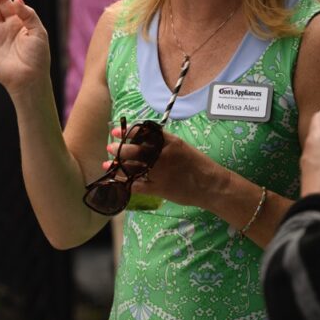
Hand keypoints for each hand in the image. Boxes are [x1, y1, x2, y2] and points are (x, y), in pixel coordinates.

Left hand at [106, 129, 223, 209]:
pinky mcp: (159, 188)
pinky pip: (137, 185)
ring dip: (119, 166)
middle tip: (111, 147)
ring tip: (109, 164)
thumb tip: (144, 139)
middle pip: (134, 150)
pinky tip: (119, 181)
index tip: (117, 131)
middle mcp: (162, 156)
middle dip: (120, 149)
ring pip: (133, 168)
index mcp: (170, 142)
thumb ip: (164, 142)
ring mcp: (160, 173)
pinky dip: (126, 183)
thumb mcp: (182, 147)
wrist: (211, 185)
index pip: (144, 134)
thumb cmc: (198, 165)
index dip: (128, 132)